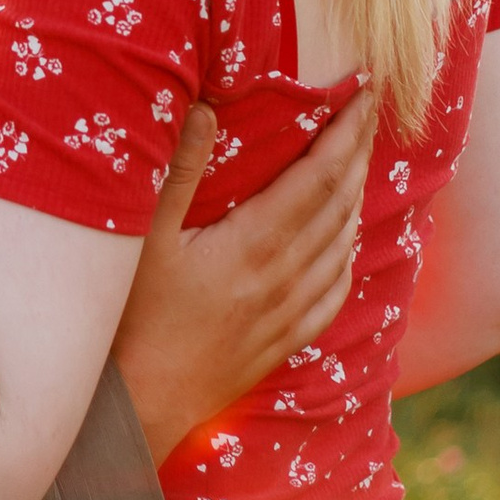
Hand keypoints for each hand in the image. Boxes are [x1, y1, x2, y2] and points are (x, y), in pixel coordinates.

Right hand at [111, 85, 374, 467]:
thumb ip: (176, 172)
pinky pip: (334, 293)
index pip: (318, 176)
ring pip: (342, 246)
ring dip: (357, 197)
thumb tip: (206, 110)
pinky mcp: (280, 342)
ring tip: (359, 161)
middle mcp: (282, 279)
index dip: (345, 132)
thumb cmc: (130, 320)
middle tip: (369, 109)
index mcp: (254, 246)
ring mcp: (286, 314)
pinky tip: (345, 244)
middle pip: (339, 204)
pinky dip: (347, 256)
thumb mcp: (142, 239)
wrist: (138, 407)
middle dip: (358, 151)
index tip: (362, 92)